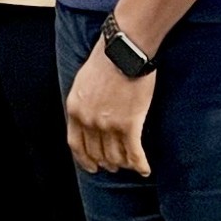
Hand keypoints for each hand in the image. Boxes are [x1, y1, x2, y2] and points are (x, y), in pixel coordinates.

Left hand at [65, 43, 154, 175]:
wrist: (124, 51)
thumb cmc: (106, 61)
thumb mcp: (83, 83)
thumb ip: (83, 103)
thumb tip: (88, 116)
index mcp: (74, 110)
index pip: (76, 144)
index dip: (84, 159)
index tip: (92, 167)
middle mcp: (88, 121)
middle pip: (97, 152)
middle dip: (107, 163)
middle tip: (115, 166)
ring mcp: (108, 124)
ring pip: (116, 156)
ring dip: (124, 163)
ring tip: (131, 165)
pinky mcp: (129, 124)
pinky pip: (133, 152)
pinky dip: (139, 164)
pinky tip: (145, 169)